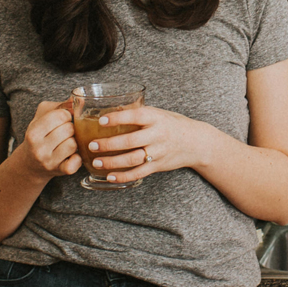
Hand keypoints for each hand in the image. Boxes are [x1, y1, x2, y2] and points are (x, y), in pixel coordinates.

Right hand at [17, 99, 82, 180]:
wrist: (30, 164)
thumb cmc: (39, 135)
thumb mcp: (43, 116)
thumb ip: (61, 105)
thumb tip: (80, 96)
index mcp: (33, 132)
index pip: (61, 115)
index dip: (66, 115)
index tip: (64, 120)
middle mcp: (38, 148)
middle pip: (69, 129)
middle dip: (71, 128)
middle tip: (66, 132)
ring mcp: (49, 162)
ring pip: (74, 144)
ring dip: (75, 142)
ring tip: (67, 142)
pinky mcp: (60, 172)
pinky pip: (77, 162)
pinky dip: (78, 157)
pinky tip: (72, 155)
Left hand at [82, 105, 214, 184]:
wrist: (196, 142)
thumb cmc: (172, 124)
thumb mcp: (158, 114)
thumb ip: (138, 114)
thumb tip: (110, 110)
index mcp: (156, 118)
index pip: (135, 117)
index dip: (118, 118)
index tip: (102, 120)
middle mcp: (157, 135)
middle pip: (130, 141)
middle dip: (109, 144)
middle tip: (92, 144)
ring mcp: (158, 152)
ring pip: (132, 159)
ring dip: (112, 162)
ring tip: (96, 161)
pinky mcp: (158, 165)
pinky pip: (139, 173)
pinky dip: (123, 176)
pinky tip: (110, 177)